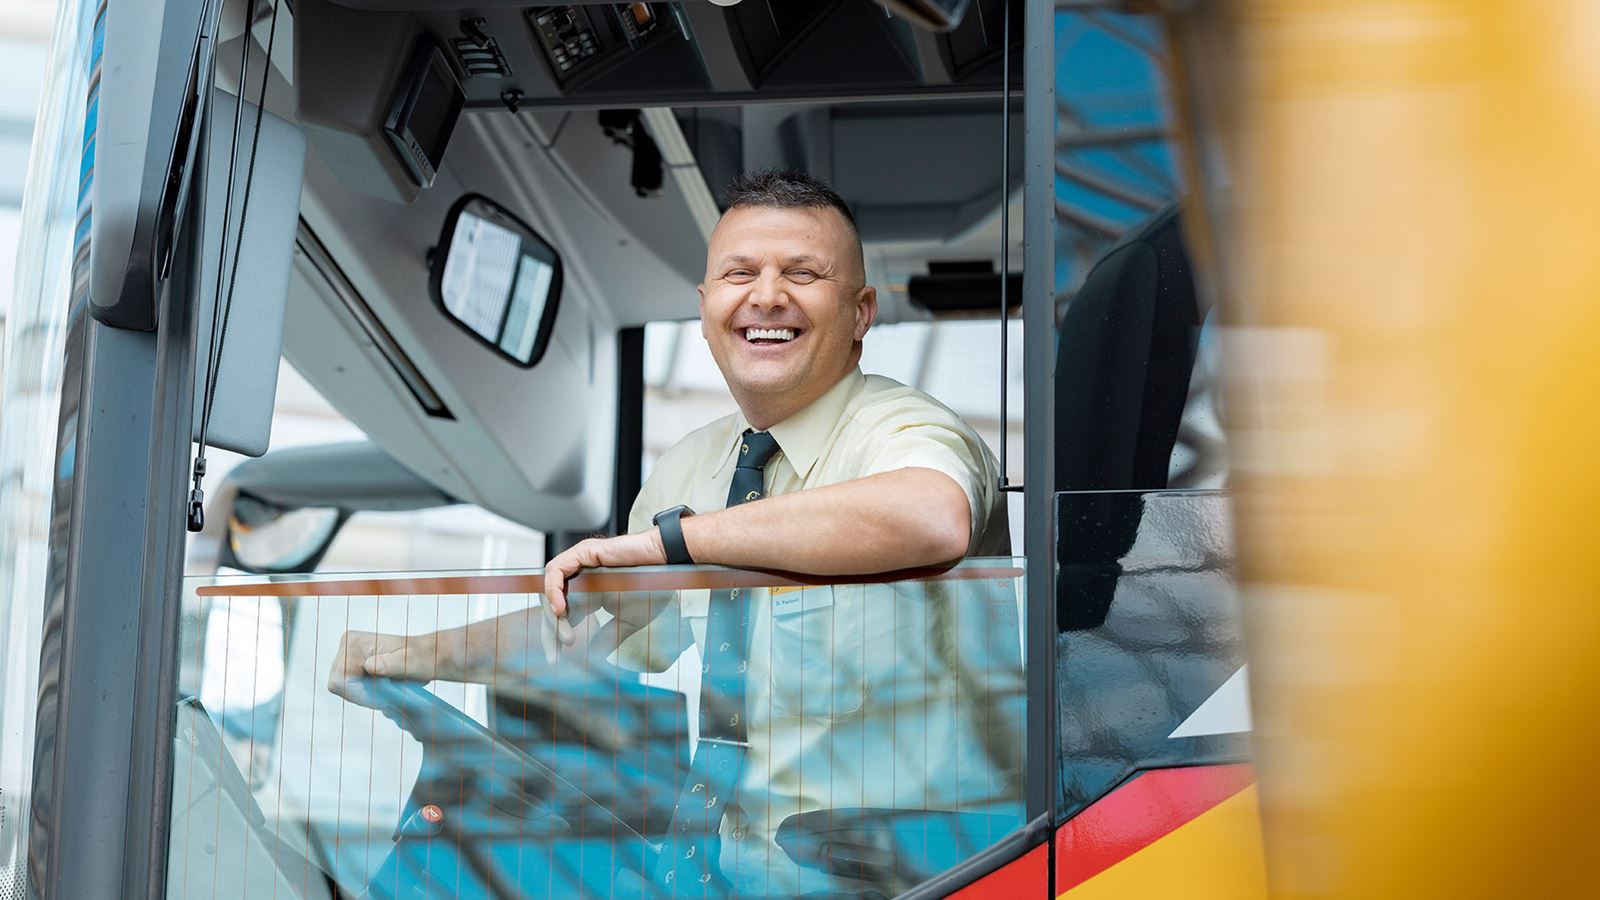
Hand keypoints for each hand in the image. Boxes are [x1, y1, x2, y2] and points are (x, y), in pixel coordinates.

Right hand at [328, 630, 440, 707]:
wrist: (426, 657)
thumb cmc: (421, 659)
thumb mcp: (410, 663)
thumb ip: (390, 664)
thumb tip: (371, 666)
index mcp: (354, 642)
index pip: (340, 680)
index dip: (357, 693)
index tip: (380, 696)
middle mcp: (347, 646)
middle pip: (338, 685)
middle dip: (360, 695)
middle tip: (385, 694)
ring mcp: (349, 654)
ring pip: (343, 689)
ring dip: (363, 695)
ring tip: (386, 689)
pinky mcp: (353, 664)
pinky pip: (349, 688)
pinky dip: (364, 693)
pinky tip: (381, 688)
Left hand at [541, 530, 666, 648]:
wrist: (667, 565)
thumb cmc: (652, 586)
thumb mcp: (627, 620)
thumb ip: (608, 636)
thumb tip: (593, 655)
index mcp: (588, 592)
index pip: (563, 615)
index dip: (555, 636)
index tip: (556, 658)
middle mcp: (579, 578)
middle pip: (551, 605)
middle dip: (550, 631)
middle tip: (555, 654)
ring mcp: (579, 564)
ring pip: (550, 590)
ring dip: (554, 616)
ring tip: (567, 637)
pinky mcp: (582, 553)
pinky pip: (556, 570)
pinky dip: (553, 590)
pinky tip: (560, 611)